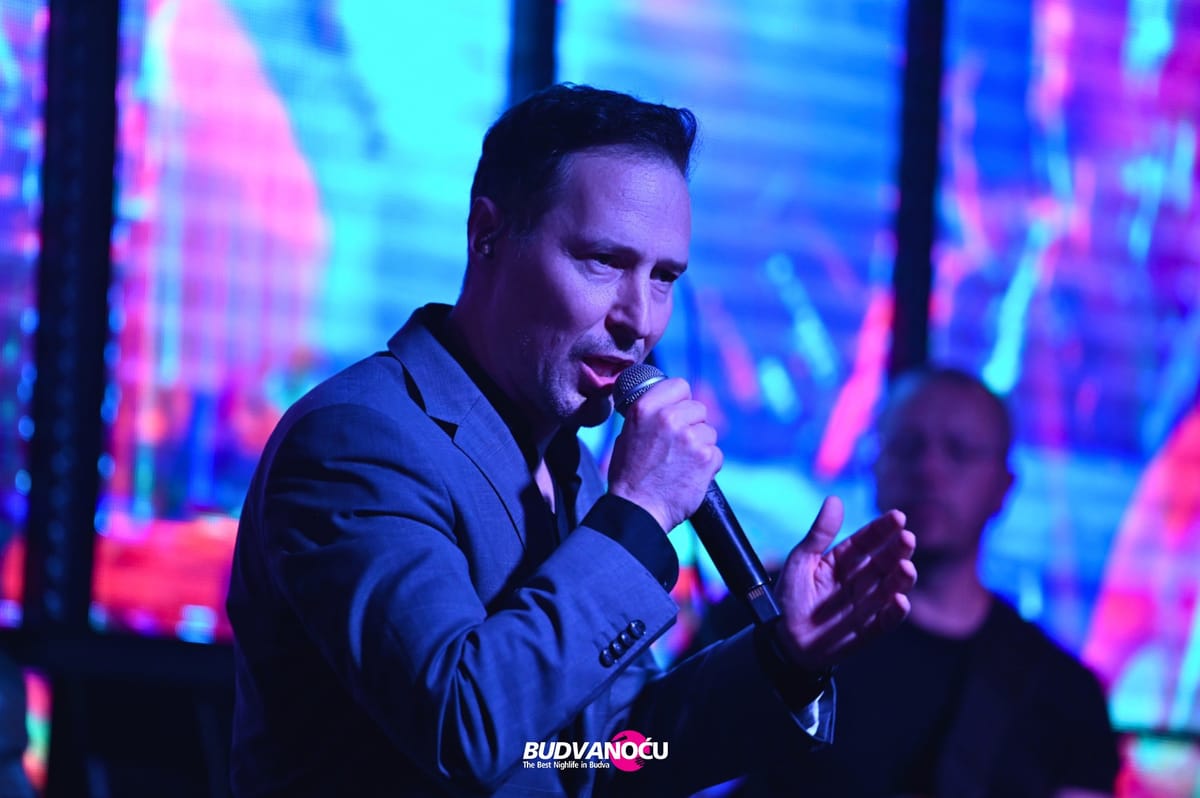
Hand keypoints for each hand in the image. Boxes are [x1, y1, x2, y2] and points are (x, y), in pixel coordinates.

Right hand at [608, 377, 721, 531]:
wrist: (638, 510)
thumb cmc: (629, 476)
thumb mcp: (627, 435)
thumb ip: (650, 416)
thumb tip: (669, 407)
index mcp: (646, 408)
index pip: (680, 385)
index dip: (681, 400)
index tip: (679, 412)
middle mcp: (669, 418)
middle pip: (699, 408)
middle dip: (693, 425)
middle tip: (679, 445)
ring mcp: (690, 437)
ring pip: (709, 432)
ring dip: (700, 446)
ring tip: (682, 463)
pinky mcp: (706, 458)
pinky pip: (716, 453)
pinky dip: (707, 465)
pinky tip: (690, 475)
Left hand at [772, 496, 915, 668]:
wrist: (782, 640)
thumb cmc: (789, 598)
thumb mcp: (801, 561)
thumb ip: (820, 533)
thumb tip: (834, 499)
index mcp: (842, 561)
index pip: (866, 541)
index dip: (882, 529)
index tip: (897, 517)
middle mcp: (859, 580)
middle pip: (883, 563)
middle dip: (897, 551)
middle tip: (906, 538)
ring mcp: (865, 604)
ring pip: (890, 589)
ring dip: (901, 579)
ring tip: (906, 568)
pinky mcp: (869, 629)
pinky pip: (886, 620)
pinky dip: (895, 612)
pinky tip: (900, 600)